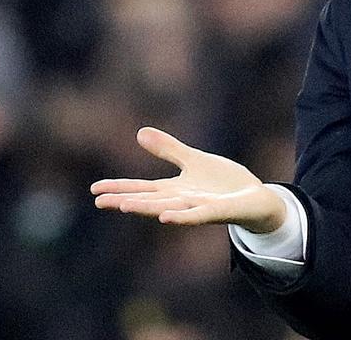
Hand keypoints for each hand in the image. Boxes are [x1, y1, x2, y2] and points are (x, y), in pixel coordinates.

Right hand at [91, 127, 286, 233]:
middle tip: (99, 201)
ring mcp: (199, 208)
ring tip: (123, 206)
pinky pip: (197, 216)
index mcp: (175, 189)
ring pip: (168, 208)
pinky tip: (166, 217)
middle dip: (125, 200)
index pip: (142, 188)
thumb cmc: (224, 183)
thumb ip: (168, 149)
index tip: (95, 190)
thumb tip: (139, 132)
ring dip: (147, 208)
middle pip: (149, 200)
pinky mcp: (218, 212)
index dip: (119, 188)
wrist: (256, 198)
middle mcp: (183, 201)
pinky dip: (182, 216)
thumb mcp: (193, 160)